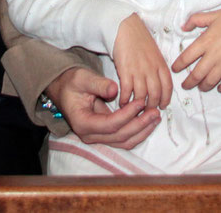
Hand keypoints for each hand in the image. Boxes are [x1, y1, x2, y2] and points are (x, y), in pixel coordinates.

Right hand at [45, 67, 159, 148]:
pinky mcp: (105, 135)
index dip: (127, 115)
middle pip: (120, 136)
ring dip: (142, 130)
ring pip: (124, 141)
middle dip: (140, 125)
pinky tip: (149, 121)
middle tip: (155, 111)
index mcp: (82, 123)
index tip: (140, 102)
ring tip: (155, 116)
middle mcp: (90, 135)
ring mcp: (98, 138)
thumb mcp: (82, 78)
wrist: (64, 89)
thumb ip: (98, 84)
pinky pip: (124, 138)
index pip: (110, 124)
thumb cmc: (72, 82)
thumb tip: (115, 89)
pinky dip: (138, 131)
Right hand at [112, 14, 171, 108]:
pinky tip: (123, 103)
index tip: (162, 106)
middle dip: (152, 107)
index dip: (166, 99)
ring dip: (139, 106)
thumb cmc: (140, 40)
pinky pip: (127, 91)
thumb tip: (160, 83)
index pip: (168, 87)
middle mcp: (152, 70)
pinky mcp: (125, 71)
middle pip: (156, 95)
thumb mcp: (155, 53)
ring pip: (142, 96)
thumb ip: (158, 68)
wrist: (125, 28)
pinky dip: (125, 99)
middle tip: (148, 113)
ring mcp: (139, 71)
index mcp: (161, 65)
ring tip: (135, 111)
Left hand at [171, 2, 220, 92]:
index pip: (186, 58)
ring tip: (200, 87)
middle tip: (185, 85)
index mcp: (205, 41)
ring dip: (203, 87)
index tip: (175, 69)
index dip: (178, 66)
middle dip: (188, 83)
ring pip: (209, 81)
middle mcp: (212, 55)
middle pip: (196, 75)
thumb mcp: (212, 15)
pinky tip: (219, 88)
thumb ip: (195, 20)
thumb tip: (183, 27)